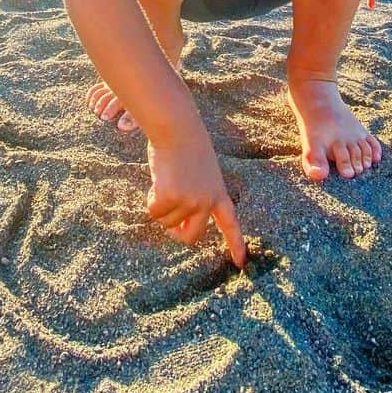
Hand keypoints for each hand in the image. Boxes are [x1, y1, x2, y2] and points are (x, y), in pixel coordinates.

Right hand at [147, 132, 246, 266]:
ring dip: (161, 207)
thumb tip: (175, 223)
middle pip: (192, 236)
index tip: (240, 263)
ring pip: (167, 222)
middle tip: (170, 228)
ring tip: (164, 182)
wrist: (178, 129)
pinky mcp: (171, 197)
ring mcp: (190, 201)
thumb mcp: (201, 173)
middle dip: (177, 234)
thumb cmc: (186, 146)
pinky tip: (157, 181)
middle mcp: (207, 202)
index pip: (230, 224)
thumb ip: (195, 196)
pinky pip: (154, 212)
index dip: (236, 244)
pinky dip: (151, 200)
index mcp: (219, 194)